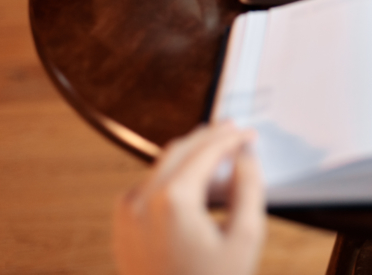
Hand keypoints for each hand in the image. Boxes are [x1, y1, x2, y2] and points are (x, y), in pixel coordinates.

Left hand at [114, 123, 264, 274]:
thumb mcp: (245, 238)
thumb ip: (249, 188)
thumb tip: (244, 159)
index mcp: (172, 200)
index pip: (206, 150)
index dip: (231, 138)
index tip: (249, 134)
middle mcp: (142, 201)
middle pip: (178, 150)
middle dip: (208, 138)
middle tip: (233, 132)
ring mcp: (127, 214)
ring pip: (161, 167)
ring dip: (190, 156)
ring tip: (218, 158)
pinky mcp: (122, 228)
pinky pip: (148, 188)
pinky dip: (173, 178)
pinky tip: (195, 187)